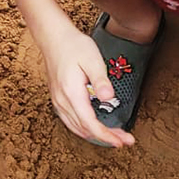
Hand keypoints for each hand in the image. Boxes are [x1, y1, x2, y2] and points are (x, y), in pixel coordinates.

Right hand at [39, 25, 132, 147]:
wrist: (53, 36)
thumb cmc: (73, 45)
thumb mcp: (92, 59)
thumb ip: (101, 80)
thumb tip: (109, 98)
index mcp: (71, 92)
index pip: (90, 123)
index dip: (106, 136)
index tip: (122, 142)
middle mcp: (62, 100)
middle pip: (84, 128)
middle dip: (105, 137)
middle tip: (124, 139)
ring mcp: (58, 100)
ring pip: (76, 127)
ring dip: (95, 134)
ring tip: (113, 135)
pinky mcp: (58, 98)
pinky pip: (70, 121)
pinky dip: (84, 128)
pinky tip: (93, 127)